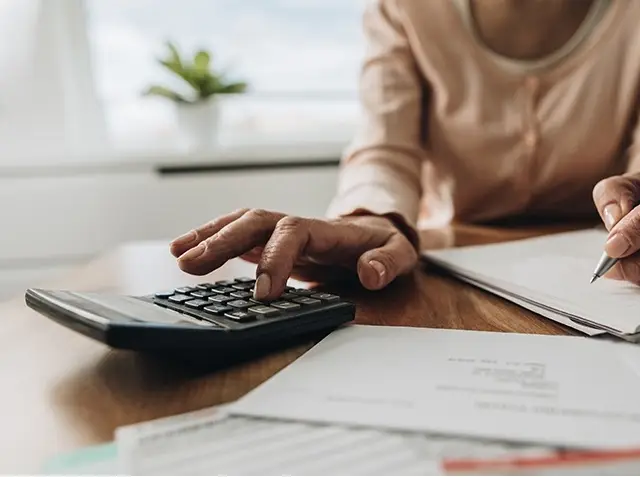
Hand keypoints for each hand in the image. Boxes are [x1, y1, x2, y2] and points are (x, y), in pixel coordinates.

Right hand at [169, 209, 417, 299]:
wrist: (377, 235)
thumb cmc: (385, 247)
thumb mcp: (400, 254)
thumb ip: (388, 262)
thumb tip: (370, 274)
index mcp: (327, 230)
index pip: (293, 233)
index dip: (275, 258)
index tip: (264, 293)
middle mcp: (298, 225)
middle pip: (255, 222)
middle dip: (223, 240)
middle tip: (191, 265)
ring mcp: (281, 231)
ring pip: (240, 223)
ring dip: (208, 236)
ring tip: (178, 255)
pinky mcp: (270, 241)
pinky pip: (236, 235)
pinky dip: (209, 239)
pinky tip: (183, 252)